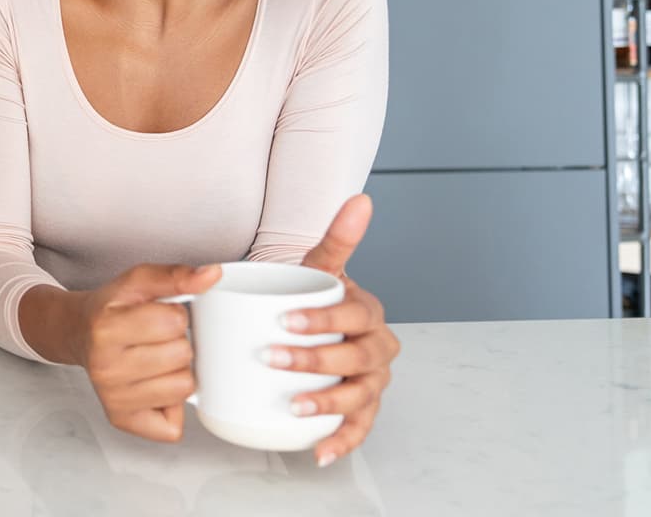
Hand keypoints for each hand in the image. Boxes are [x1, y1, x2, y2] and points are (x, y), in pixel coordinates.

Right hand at [77, 263, 222, 442]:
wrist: (77, 333)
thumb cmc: (110, 310)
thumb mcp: (137, 282)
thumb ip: (176, 276)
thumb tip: (212, 274)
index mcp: (106, 328)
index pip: (174, 322)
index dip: (174, 315)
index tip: (157, 315)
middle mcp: (105, 368)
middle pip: (182, 356)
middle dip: (177, 343)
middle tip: (155, 339)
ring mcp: (114, 398)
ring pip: (183, 388)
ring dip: (177, 372)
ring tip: (155, 361)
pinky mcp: (122, 420)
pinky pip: (172, 426)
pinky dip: (170, 407)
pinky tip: (153, 387)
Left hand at [268, 194, 400, 467]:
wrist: (311, 319)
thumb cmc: (313, 295)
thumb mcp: (319, 266)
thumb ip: (337, 237)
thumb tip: (361, 198)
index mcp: (369, 312)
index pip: (355, 317)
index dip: (325, 321)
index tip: (285, 321)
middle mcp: (377, 348)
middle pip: (356, 360)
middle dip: (316, 361)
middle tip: (273, 358)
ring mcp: (373, 381)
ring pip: (360, 396)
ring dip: (329, 404)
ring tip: (295, 406)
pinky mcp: (363, 408)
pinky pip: (359, 428)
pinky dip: (342, 442)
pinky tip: (318, 452)